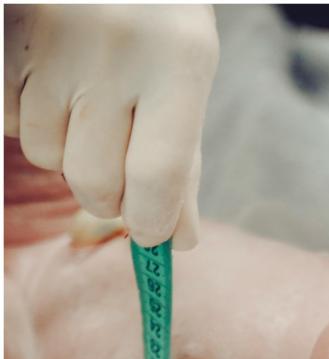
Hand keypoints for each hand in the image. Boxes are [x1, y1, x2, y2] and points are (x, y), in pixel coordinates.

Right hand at [4, 5, 218, 248]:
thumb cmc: (156, 23)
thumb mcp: (186, 78)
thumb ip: (183, 160)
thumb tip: (179, 239)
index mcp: (178, 59)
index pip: (158, 176)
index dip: (152, 220)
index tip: (152, 233)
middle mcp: (115, 51)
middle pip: (95, 181)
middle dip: (108, 196)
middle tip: (120, 172)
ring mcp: (52, 42)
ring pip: (47, 156)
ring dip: (67, 151)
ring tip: (87, 104)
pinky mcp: (6, 41)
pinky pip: (9, 122)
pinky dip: (30, 119)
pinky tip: (53, 83)